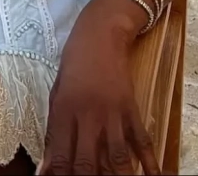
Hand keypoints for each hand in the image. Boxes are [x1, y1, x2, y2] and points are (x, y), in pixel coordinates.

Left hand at [40, 9, 159, 174]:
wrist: (101, 33)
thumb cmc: (74, 62)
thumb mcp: (56, 92)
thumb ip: (54, 130)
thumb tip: (48, 165)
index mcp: (64, 110)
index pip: (60, 155)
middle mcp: (88, 115)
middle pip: (88, 162)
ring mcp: (112, 113)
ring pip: (117, 157)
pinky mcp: (132, 108)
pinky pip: (142, 141)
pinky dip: (149, 163)